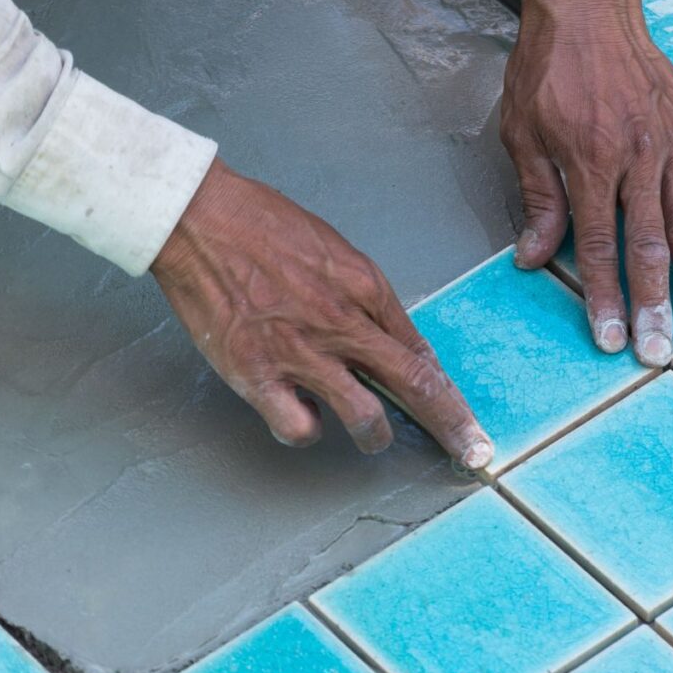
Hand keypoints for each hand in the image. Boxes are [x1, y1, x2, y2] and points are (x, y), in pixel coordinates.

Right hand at [152, 158, 493, 467]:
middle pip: (414, 385)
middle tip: (473, 454)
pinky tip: (301, 416)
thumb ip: (366, 300)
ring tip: (367, 434)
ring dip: (372, 435)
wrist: (199, 219)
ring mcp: (300, 352)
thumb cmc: (263, 225)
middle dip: (452, 426)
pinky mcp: (257, 373)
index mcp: (364, 288)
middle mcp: (341, 323)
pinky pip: (298, 428)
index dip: (451, 394)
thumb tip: (392, 342)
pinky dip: (305, 431)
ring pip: (364, 418)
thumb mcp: (334, 251)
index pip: (421, 353)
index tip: (467, 421)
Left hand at [501, 0, 672, 366]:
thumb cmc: (545, 71)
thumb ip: (536, 198)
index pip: (596, 247)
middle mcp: (635, 160)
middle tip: (660, 351)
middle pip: (647, 246)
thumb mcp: (522, 135)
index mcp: (588, 164)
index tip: (611, 338)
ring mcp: (671, 144)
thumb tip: (531, 258)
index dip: (603, 297)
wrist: (585, 8)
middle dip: (653, 303)